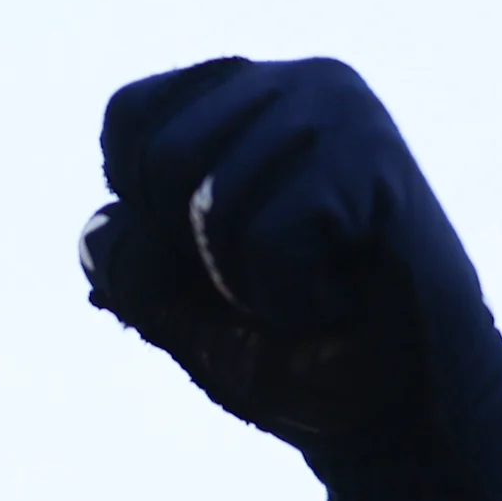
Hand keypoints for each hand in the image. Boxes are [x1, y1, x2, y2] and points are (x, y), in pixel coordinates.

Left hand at [77, 57, 480, 462]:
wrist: (399, 415)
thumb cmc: (289, 354)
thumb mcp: (175, 306)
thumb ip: (127, 258)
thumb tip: (102, 226)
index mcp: (243, 99)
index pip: (129, 117)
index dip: (145, 212)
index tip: (214, 252)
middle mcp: (297, 85)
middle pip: (158, 159)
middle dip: (193, 252)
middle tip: (273, 272)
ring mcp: (343, 113)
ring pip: (211, 203)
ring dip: (248, 283)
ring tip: (317, 285)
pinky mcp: (377, 161)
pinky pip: (271, 239)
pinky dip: (290, 297)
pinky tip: (343, 294)